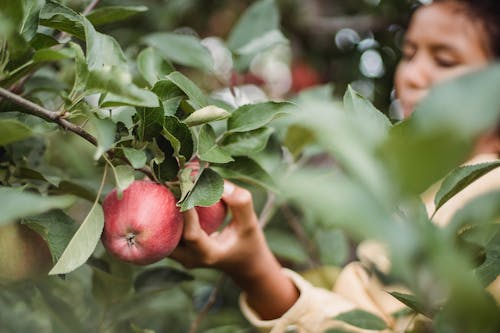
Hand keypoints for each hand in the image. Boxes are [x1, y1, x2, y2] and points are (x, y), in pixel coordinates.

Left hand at [170, 181, 298, 319]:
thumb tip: (219, 180)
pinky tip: (168, 191)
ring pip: (162, 233)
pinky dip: (167, 212)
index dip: (187, 211)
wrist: (245, 264)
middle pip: (167, 235)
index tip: (185, 186)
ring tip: (162, 183)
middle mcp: (189, 259)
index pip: (192, 234)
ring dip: (162, 209)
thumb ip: (240, 202)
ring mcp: (181, 256)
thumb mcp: (251, 223)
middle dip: (165, 208)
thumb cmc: (249, 242)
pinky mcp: (178, 250)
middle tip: (166, 180)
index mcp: (209, 255)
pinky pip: (166, 230)